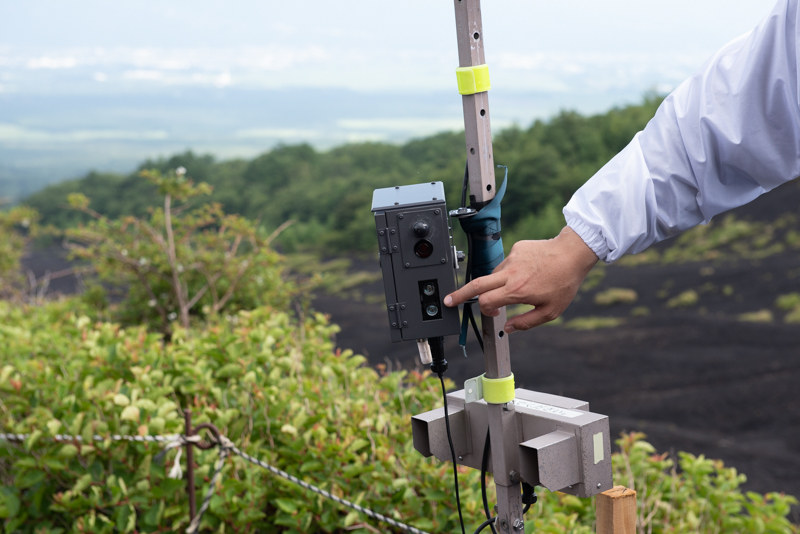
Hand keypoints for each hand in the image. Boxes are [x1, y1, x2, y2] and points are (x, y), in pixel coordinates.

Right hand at [443, 226, 597, 331]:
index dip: (485, 310)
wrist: (572, 254)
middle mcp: (510, 273)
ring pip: (494, 275)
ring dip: (499, 284)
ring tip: (523, 285)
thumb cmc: (564, 283)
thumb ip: (527, 323)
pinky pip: (507, 263)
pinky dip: (512, 271)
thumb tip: (509, 328)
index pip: (485, 302)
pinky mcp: (516, 248)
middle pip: (476, 284)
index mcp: (516, 291)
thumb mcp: (550, 311)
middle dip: (459, 294)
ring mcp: (512, 259)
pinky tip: (530, 272)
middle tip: (449, 300)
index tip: (492, 313)